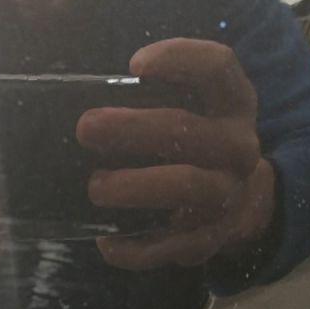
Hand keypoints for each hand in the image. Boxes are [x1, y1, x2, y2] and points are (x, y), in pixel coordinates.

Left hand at [76, 38, 275, 270]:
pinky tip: (105, 241)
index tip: (133, 66)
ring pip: (186, 187)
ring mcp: (226, 194)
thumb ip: (150, 92)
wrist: (243, 204)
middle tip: (86, 127)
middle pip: (189, 130)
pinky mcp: (209, 238)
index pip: (217, 68)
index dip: (180, 60)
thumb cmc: (194, 142)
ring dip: (135, 187)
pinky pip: (171, 246)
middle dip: (134, 128)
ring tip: (95, 187)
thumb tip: (66, 80)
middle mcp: (237, 146)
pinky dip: (135, 248)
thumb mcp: (194, 107)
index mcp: (232, 104)